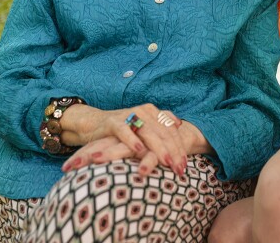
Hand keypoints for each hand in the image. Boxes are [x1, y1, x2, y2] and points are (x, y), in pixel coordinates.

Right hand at [61, 104, 185, 175]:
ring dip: (159, 148)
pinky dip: (133, 140)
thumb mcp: (144, 128)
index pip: (171, 131)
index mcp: (153, 112)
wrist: (94, 124)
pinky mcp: (113, 122)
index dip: (180, 148)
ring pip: (148, 132)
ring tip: (167, 162)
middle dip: (173, 152)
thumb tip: (180, 129)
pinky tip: (140, 150)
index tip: (185, 166)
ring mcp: (128, 115)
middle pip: (163, 132)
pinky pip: (125, 131)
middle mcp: (143, 111)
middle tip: (180, 169)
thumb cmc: (123, 131)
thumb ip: (161, 127)